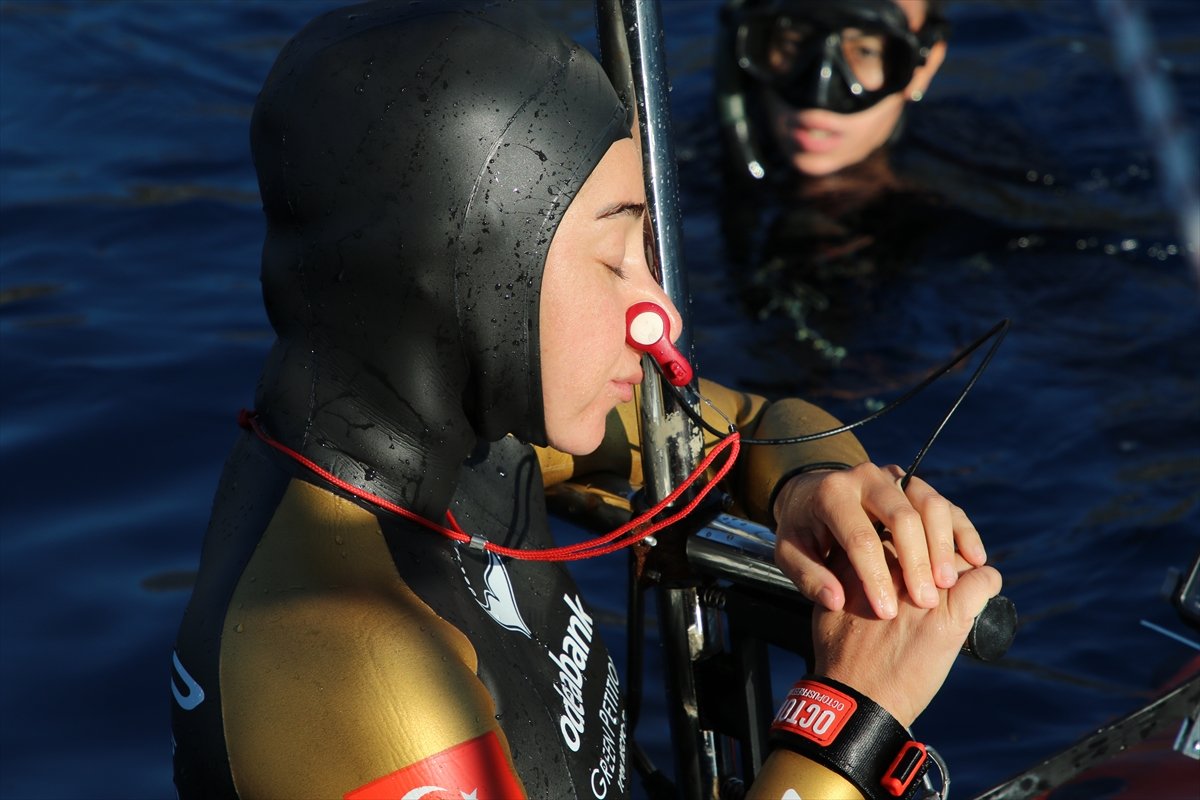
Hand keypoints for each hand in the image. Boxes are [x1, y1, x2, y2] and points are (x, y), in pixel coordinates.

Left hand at [773, 463, 987, 618]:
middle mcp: (866, 478)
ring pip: (930, 504)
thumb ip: (809, 577)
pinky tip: (975, 558)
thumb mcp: (789, 553)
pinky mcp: (913, 486)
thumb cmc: (801, 530)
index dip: (874, 577)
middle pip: (902, 518)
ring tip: (948, 583)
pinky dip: (961, 530)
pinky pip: (944, 504)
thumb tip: (836, 599)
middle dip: (916, 562)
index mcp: (832, 494)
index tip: (885, 612)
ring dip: (944, 546)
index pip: (860, 538)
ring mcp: (893, 478)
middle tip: (924, 600)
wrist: (811, 493)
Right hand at [813, 544, 1001, 726]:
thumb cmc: (840, 655)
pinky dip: (988, 581)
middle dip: (937, 545)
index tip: (913, 551)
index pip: (896, 522)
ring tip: (962, 580)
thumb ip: (843, 573)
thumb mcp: (829, 600)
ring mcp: (925, 589)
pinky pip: (984, 578)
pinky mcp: (951, 614)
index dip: (908, 535)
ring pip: (958, 554)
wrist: (858, 697)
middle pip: (929, 533)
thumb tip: (859, 562)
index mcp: (863, 558)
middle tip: (940, 567)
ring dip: (962, 564)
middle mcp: (896, 566)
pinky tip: (984, 589)